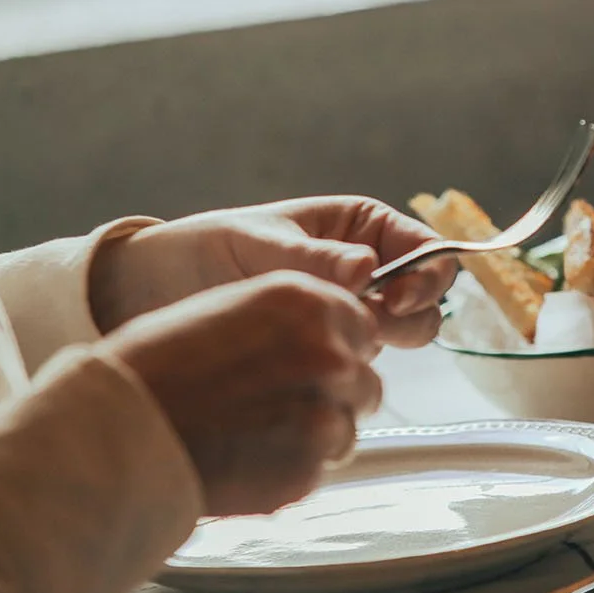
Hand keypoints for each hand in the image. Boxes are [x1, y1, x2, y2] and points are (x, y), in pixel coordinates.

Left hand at [90, 197, 455, 350]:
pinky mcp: (333, 347)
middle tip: (368, 325)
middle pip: (426, 299)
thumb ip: (315, 258)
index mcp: (364, 227)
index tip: (398, 298)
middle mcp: (371, 270)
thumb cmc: (216, 246)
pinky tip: (317, 363)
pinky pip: (364, 360)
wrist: (165, 289)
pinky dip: (352, 365)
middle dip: (408, 315)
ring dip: (378, 341)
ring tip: (331, 339)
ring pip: (402, 334)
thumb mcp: (263, 245)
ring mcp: (355, 310)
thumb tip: (366, 268)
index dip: (428, 274)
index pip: (427, 248)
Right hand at [99, 271, 380, 514]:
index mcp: (308, 302)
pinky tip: (245, 458)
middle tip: (282, 406)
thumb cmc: (159, 364)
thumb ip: (292, 322)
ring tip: (255, 434)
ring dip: (315, 436)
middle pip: (365, 381)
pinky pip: (317, 471)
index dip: (339, 348)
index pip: (363, 328)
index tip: (313, 363)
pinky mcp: (307, 470)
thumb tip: (333, 340)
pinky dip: (289, 470)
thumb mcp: (231, 308)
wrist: (117, 428)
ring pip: (347, 430)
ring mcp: (322, 415)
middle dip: (334, 395)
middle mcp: (327, 353)